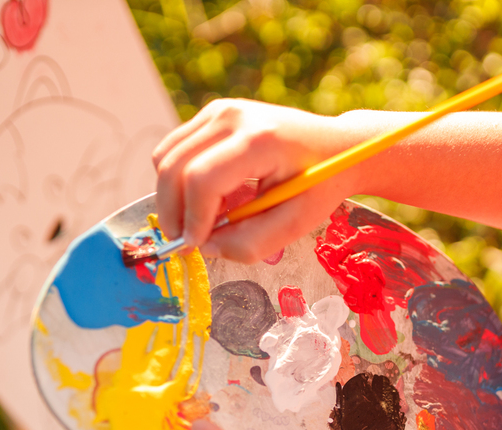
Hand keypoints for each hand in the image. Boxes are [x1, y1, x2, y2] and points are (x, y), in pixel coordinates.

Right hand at [153, 99, 364, 262]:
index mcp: (260, 139)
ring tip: (205, 218)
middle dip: (173, 213)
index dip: (192, 219)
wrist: (336, 146)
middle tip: (187, 243)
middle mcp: (233, 116)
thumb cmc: (319, 183)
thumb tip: (206, 247)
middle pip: (174, 167)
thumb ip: (251, 243)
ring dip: (174, 197)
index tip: (194, 246)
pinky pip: (173, 150)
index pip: (203, 179)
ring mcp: (219, 110)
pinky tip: (208, 197)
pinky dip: (179, 180)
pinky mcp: (212, 114)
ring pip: (165, 158)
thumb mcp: (296, 222)